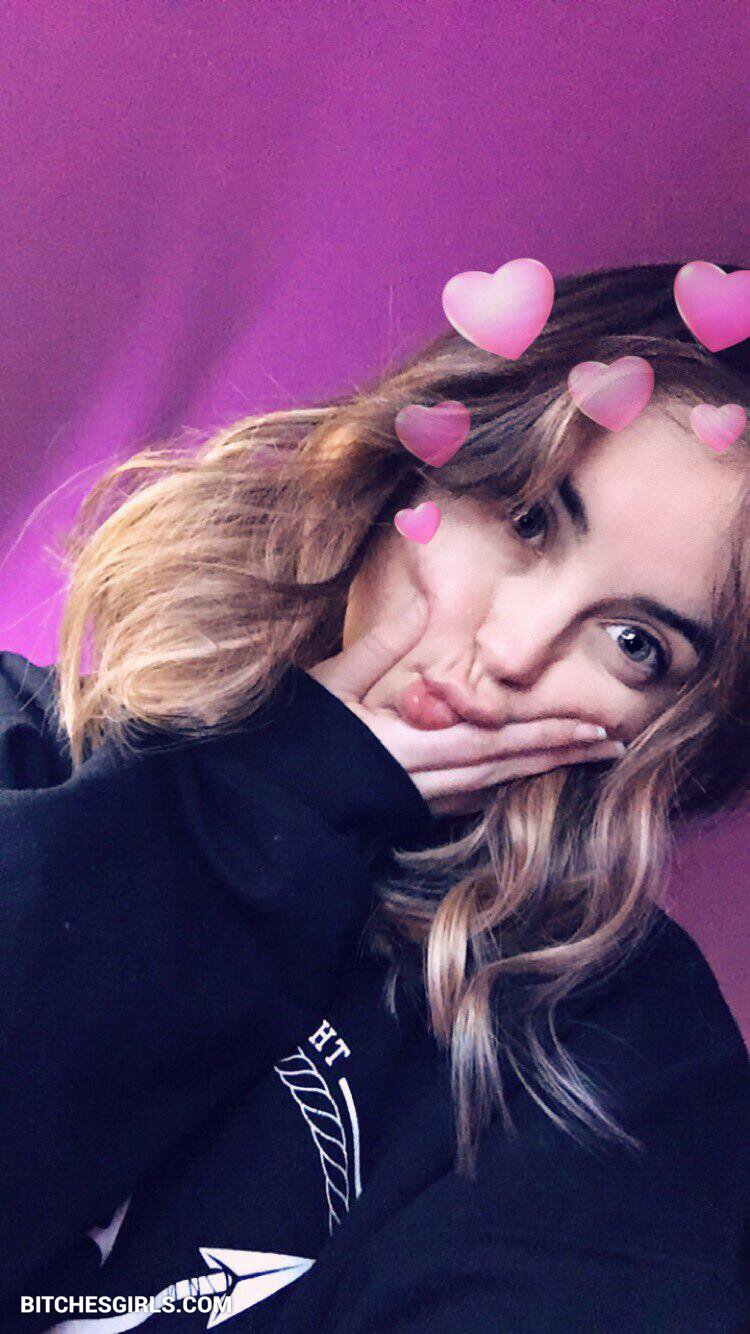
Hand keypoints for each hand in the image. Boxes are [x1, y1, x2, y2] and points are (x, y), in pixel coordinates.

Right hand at [307, 596, 624, 817]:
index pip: (499, 739)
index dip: (549, 733)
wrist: (269, 808)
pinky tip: (521, 779)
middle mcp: (429, 780)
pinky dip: (503, 787)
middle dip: (562, 754)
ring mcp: (422, 803)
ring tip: (582, 759)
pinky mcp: (411, 813)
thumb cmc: (295, 741)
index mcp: (414, 745)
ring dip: (541, 770)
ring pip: (495, 786)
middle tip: (613, 747)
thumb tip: (421, 600)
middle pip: (509, 767)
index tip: (595, 728)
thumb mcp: (333, 683)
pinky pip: (470, 800)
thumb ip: (383, 645)